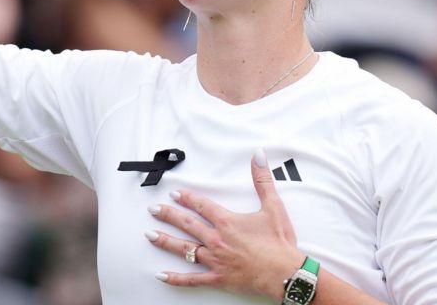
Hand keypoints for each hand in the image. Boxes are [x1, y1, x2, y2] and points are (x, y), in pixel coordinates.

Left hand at [146, 149, 304, 299]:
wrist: (286, 273)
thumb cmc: (280, 243)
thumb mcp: (273, 207)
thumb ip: (262, 180)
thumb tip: (258, 157)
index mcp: (227, 222)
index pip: (201, 205)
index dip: (187, 198)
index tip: (175, 193)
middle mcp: (216, 239)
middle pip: (187, 224)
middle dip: (168, 215)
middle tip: (154, 210)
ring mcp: (215, 260)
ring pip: (184, 249)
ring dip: (165, 241)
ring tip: (150, 235)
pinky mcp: (218, 278)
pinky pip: (192, 279)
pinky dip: (176, 278)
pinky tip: (161, 275)